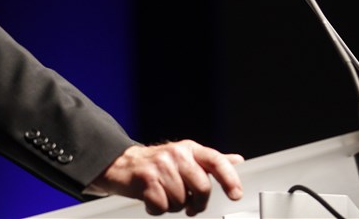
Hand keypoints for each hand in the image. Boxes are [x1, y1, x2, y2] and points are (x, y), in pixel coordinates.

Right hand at [85, 140, 243, 215]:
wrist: (122, 164)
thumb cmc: (157, 164)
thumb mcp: (186, 157)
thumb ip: (211, 161)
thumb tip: (237, 160)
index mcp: (189, 149)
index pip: (216, 161)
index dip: (229, 179)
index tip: (235, 195)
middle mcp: (176, 154)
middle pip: (202, 188)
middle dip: (197, 203)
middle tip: (190, 205)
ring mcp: (160, 166)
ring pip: (181, 201)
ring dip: (173, 206)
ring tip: (164, 196)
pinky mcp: (146, 179)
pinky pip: (163, 206)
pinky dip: (157, 209)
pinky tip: (151, 199)